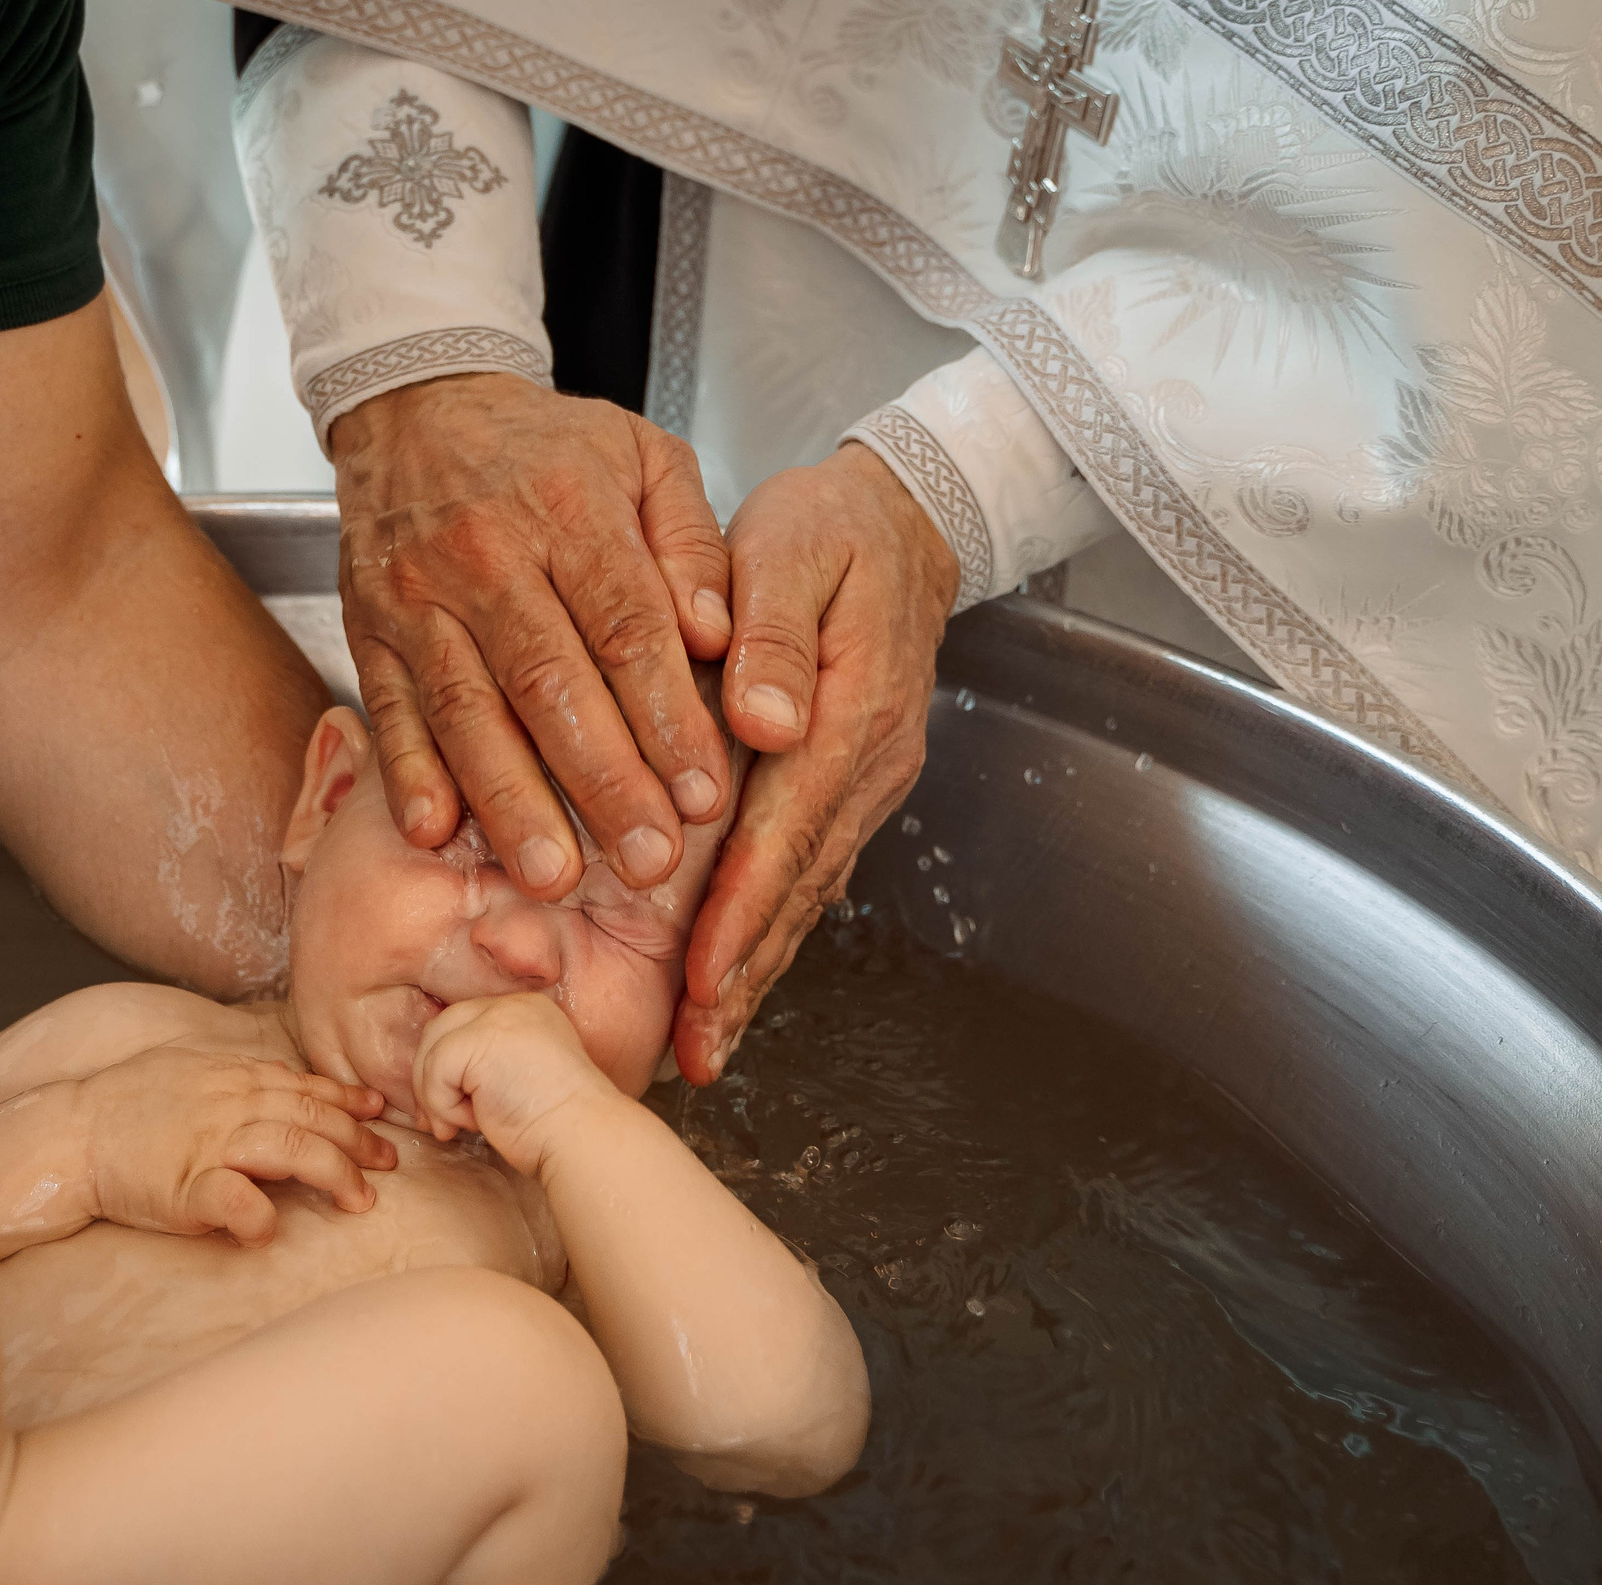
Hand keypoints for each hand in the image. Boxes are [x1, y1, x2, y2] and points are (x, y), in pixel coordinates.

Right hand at [67, 1049, 392, 1245]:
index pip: (305, 1087)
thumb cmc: (128, 1105)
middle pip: (312, 1118)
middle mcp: (229, 1106)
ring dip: (334, 1175)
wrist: (71, 1134)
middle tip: (387, 1165)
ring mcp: (209, 1145)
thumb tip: (287, 1083)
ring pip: (292, 1150)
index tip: (379, 1118)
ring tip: (359, 1201)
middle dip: (358, 1143)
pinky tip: (272, 1229)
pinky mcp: (185, 1187)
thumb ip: (238, 1076)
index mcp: (232, 1078)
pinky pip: (236, 1199)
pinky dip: (261, 1216)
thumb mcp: (189, 1069)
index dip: (349, 1104)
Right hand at [332, 372, 735, 897]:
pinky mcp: (369, 629)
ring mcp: (417, 596)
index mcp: (568, 507)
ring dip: (511, 799)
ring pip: (467, 708)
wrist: (418, 409)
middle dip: (603, 781)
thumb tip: (717, 635)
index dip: (665, 716)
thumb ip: (691, 545)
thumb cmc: (548, 449)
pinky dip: (408, 775)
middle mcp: (486, 553)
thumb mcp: (646, 457)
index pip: (625, 625)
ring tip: (555, 873)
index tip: (703, 791)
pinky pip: (390, 710)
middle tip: (649, 859)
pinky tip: (438, 830)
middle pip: (549, 681)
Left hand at [411, 993, 619, 1175]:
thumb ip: (488, 1064)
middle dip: (430, 1080)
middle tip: (442, 1123)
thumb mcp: (521, 1077)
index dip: (449, 1068)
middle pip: (441, 1030)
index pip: (465, 1024)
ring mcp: (497, 1018)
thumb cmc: (556, 1127)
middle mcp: (512, 1006)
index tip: (456, 1110)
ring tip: (465, 1126)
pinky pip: (435, 1071)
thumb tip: (436, 1076)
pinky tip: (475, 1123)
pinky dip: (443, 1106)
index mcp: (527, 1010)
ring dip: (437, 1097)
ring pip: (432, 1051)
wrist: (582, 1138)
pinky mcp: (480, 1040)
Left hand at [678, 443, 958, 1082]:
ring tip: (708, 1042)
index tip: (703, 976)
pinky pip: (808, 869)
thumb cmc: (832, 526)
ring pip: (807, 892)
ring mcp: (865, 781)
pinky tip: (736, 975)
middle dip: (747, 973)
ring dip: (758, 969)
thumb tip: (763, 722)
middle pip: (800, 886)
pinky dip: (770, 928)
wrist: (903, 518)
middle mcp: (867, 763)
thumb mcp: (795, 545)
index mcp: (850, 711)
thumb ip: (773, 630)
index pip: (787, 829)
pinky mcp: (850, 784)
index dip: (743, 909)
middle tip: (698, 1050)